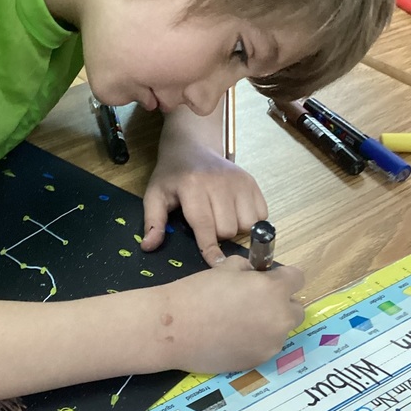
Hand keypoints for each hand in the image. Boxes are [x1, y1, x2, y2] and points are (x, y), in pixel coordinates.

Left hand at [141, 141, 266, 267]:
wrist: (192, 147)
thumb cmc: (173, 175)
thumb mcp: (155, 194)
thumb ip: (153, 221)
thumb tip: (148, 247)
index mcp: (193, 186)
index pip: (205, 225)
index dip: (210, 248)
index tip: (215, 264)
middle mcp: (219, 182)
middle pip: (228, 230)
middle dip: (217, 235)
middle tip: (206, 224)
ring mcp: (239, 181)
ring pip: (247, 225)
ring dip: (235, 229)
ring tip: (221, 218)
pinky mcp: (252, 181)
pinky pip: (261, 215)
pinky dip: (250, 220)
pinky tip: (235, 212)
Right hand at [154, 256, 304, 372]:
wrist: (174, 329)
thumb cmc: (196, 293)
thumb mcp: (225, 268)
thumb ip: (248, 269)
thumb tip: (255, 273)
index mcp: (273, 289)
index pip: (297, 278)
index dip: (282, 277)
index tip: (269, 279)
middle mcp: (279, 317)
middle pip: (296, 308)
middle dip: (280, 302)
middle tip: (255, 302)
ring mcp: (272, 342)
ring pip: (281, 329)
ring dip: (269, 323)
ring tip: (239, 322)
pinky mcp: (259, 360)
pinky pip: (267, 346)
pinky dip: (256, 340)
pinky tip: (232, 337)